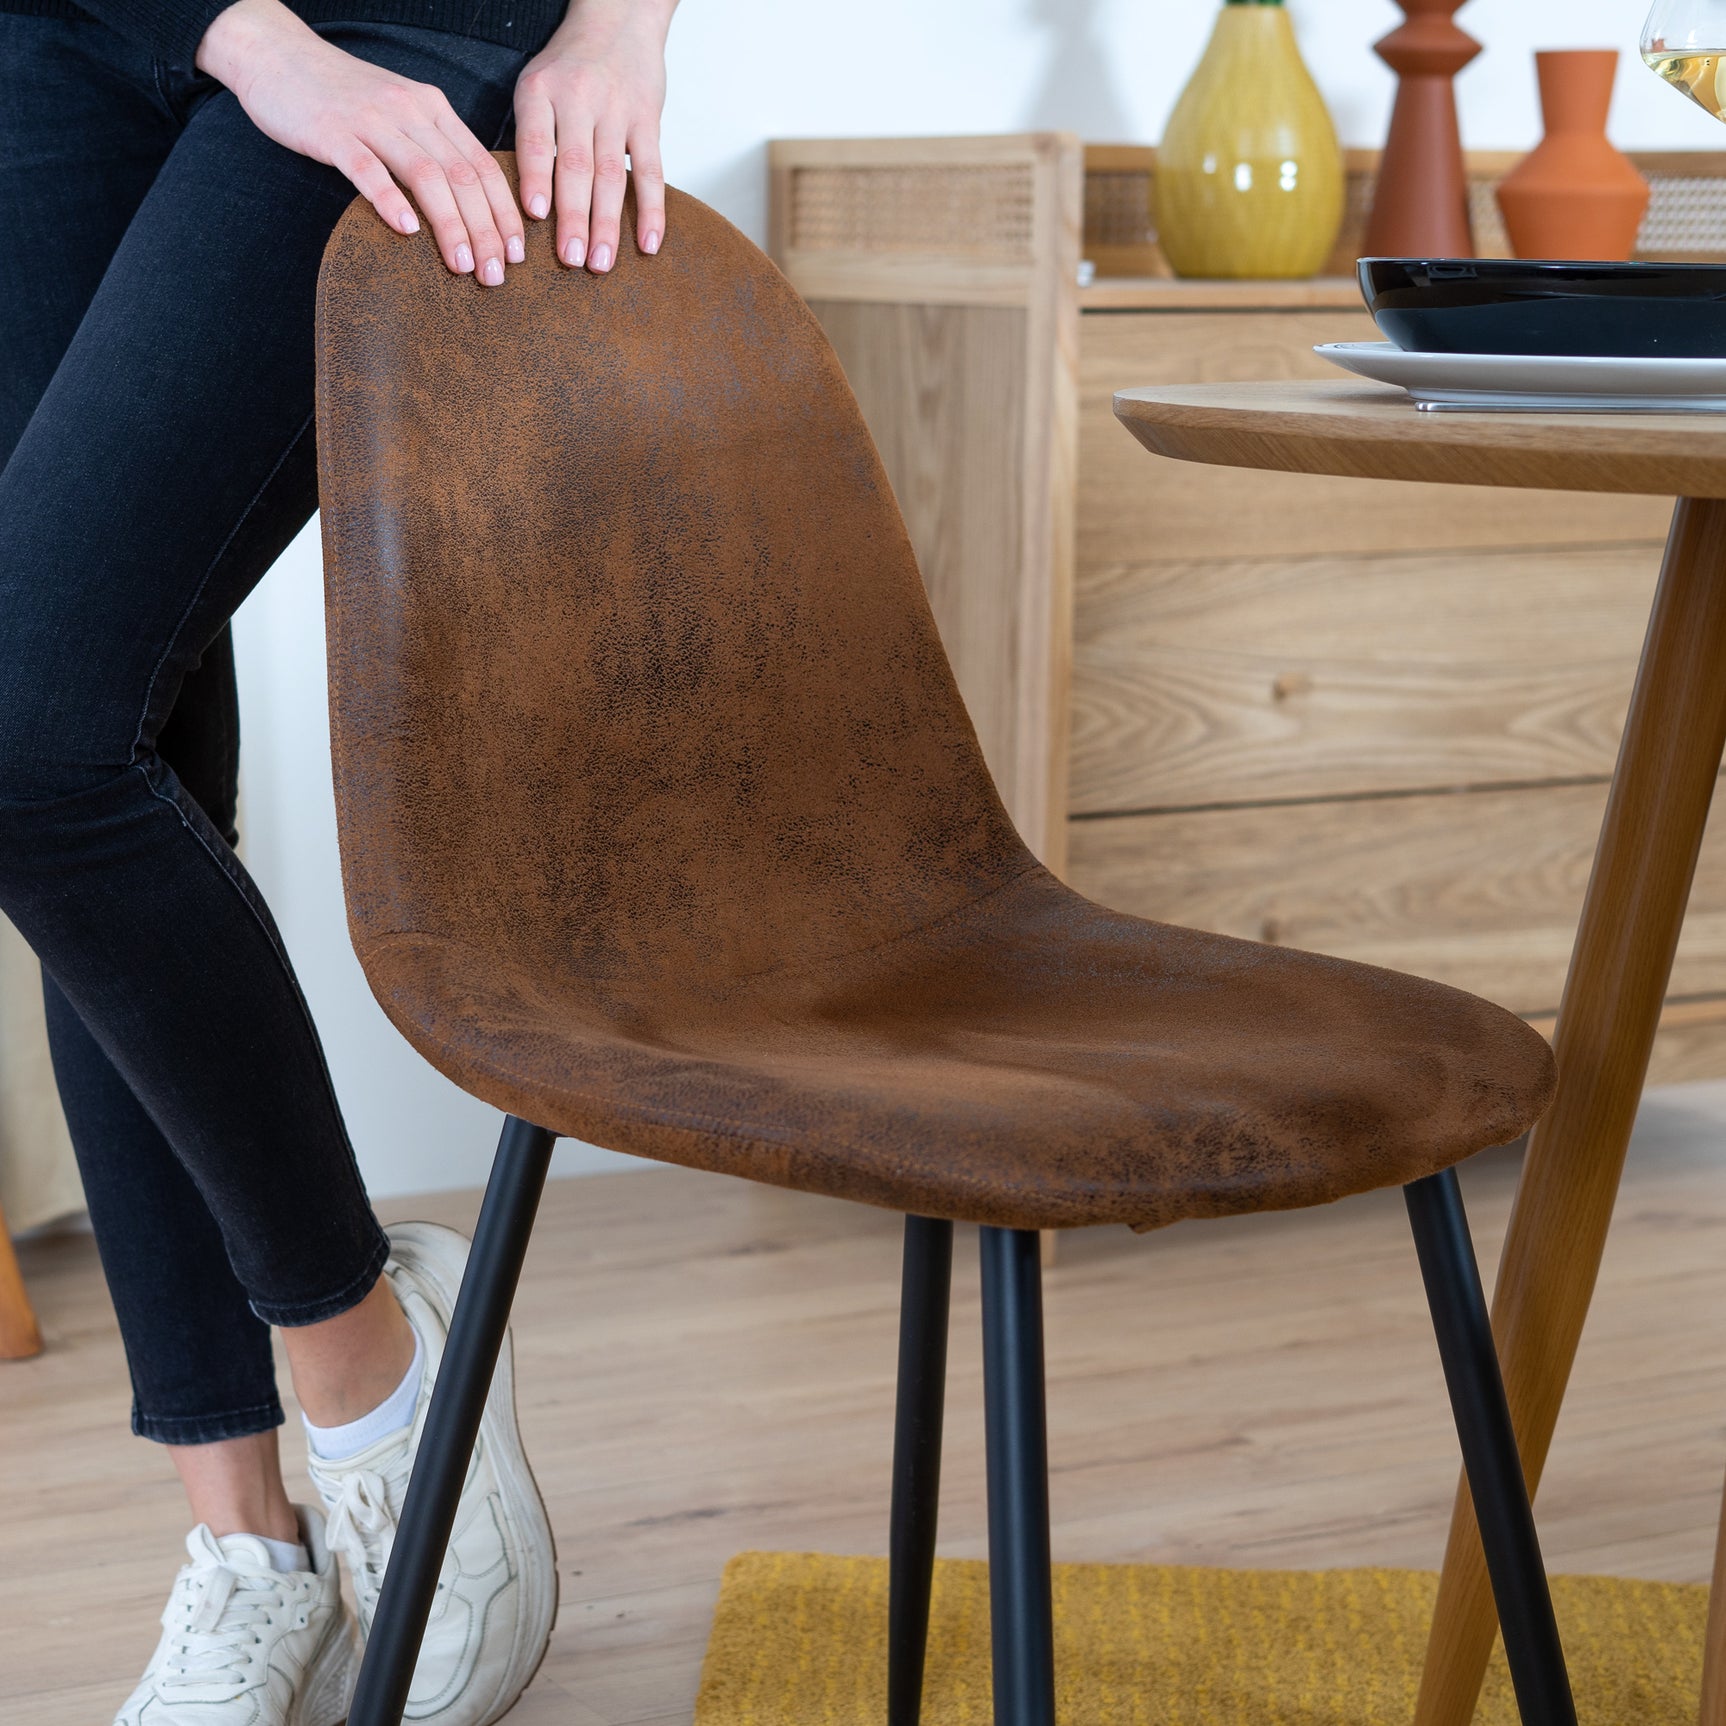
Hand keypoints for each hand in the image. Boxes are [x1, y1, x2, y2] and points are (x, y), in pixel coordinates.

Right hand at [197, 0, 523, 283]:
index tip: (518, 254)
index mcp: (433, 110)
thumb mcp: (400, 114)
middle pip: (462, 176)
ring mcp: (371, 119)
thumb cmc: (342, 97)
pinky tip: (407, 231)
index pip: (484, 165)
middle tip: (496, 276)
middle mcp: (410, 111)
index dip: (505, 213)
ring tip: (463, 266)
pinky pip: (368, 168)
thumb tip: (470, 204)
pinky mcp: (332, 131)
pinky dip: (390, 200)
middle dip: (486, 230)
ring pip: (426, 175)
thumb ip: (432, 149)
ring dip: (450, 225)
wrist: (276, 53)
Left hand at [513, 0, 677, 270]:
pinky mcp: (648, 120)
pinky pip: (651, 171)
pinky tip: (648, 244)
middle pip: (576, 166)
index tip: (535, 214)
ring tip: (601, 263)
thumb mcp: (536, 86)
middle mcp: (578, 99)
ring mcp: (617, 110)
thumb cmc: (569, 66)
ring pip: (612, 175)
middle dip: (574, 217)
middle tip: (571, 260)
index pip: (537, 139)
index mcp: (540, 91)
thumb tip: (522, 204)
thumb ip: (530, 134)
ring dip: (608, 223)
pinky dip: (651, 210)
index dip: (536, 177)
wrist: (618, 20)